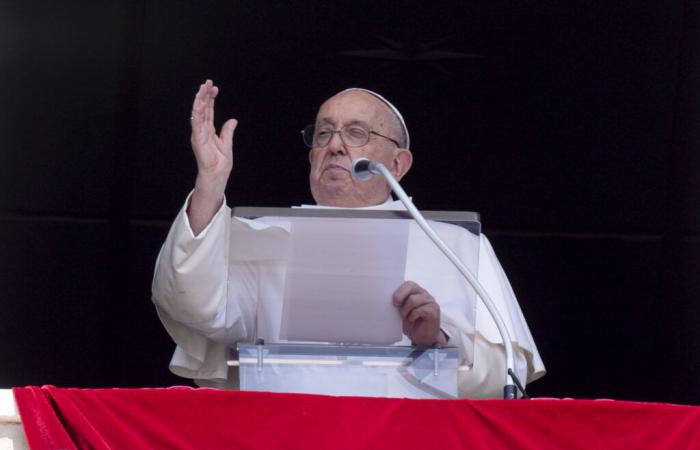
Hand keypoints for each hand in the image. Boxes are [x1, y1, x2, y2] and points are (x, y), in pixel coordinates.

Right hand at [187, 80, 237, 233]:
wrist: (217, 175)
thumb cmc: (220, 163)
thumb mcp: (227, 143)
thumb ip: (228, 131)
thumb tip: (232, 120)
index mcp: (208, 130)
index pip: (208, 111)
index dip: (210, 99)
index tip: (214, 88)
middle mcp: (201, 130)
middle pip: (202, 109)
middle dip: (204, 95)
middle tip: (207, 82)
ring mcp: (198, 134)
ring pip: (198, 113)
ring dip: (200, 100)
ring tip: (202, 88)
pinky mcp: (197, 139)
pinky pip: (197, 123)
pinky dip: (198, 113)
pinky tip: (199, 103)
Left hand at [392, 281, 446, 347]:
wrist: (422, 338)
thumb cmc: (411, 324)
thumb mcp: (401, 312)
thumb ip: (397, 304)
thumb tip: (385, 299)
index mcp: (415, 291)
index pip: (407, 284)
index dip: (398, 290)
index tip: (393, 301)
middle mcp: (424, 294)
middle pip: (411, 286)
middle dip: (400, 295)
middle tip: (396, 305)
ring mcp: (430, 301)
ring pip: (413, 299)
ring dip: (405, 310)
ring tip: (405, 317)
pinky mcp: (434, 310)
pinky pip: (420, 310)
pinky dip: (412, 316)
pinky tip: (412, 320)